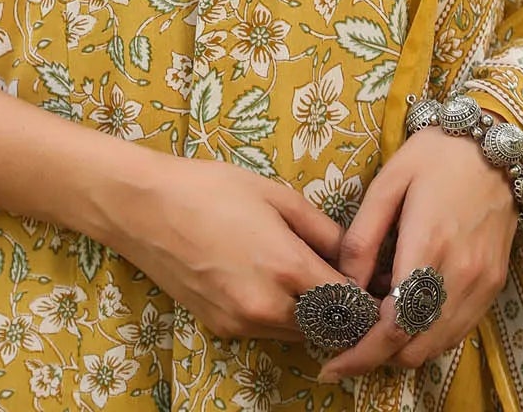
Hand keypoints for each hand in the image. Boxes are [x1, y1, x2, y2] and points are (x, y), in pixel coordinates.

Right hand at [108, 151, 354, 343]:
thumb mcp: (274, 194)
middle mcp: (268, 307)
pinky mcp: (221, 329)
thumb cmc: (211, 189)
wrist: (145, 208)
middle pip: (327, 328)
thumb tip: (351, 254)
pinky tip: (272, 283)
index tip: (377, 287)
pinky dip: (280, 316)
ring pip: (297, 334)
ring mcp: (242, 323)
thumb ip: (321, 228)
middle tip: (350, 285)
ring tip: (313, 281)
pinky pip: (266, 330)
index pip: (350, 305)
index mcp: (287, 268)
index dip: (369, 299)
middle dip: (344, 312)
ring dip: (313, 316)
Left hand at [316, 126, 518, 382]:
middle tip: (349, 341)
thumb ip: (363, 236)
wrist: (495, 146)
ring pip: (437, 346)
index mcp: (428, 246)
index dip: (362, 354)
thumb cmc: (436, 156)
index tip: (333, 364)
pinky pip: (457, 330)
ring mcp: (482, 285)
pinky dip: (428, 335)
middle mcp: (460, 275)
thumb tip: (343, 284)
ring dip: (403, 348)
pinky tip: (408, 310)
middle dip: (378, 355)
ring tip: (375, 324)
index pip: (394, 325)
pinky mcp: (493, 285)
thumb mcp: (388, 181)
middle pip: (415, 347)